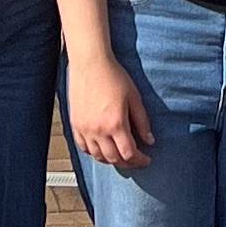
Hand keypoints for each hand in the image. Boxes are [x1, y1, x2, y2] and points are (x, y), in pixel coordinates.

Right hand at [69, 49, 151, 169]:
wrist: (90, 63)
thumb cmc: (113, 76)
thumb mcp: (134, 97)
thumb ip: (142, 121)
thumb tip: (150, 139)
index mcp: (116, 124)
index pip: (129, 154)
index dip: (140, 160)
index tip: (146, 159)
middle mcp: (99, 130)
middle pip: (114, 159)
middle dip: (127, 163)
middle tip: (135, 160)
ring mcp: (85, 129)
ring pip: (98, 156)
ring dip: (111, 160)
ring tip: (120, 155)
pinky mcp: (75, 125)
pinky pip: (83, 148)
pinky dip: (94, 152)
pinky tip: (102, 149)